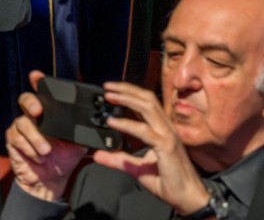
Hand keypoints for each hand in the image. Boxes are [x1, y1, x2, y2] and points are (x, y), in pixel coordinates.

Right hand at [5, 71, 86, 200]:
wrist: (50, 180)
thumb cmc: (63, 158)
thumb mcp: (78, 143)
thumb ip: (83, 131)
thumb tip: (98, 125)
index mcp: (49, 114)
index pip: (42, 93)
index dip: (38, 82)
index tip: (37, 76)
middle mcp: (33, 117)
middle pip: (26, 99)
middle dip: (31, 103)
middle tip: (38, 112)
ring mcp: (21, 127)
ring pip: (22, 122)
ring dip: (35, 137)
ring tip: (46, 151)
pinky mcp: (13, 140)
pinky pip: (17, 138)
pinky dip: (29, 148)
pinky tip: (38, 157)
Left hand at [91, 82, 210, 213]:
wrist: (188, 199)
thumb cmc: (169, 182)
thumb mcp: (137, 169)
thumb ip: (118, 160)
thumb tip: (98, 155)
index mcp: (161, 130)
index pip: (147, 103)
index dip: (129, 93)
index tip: (111, 90)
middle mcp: (166, 129)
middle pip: (147, 99)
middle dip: (126, 90)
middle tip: (107, 87)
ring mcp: (168, 137)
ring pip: (148, 108)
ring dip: (127, 99)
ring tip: (109, 96)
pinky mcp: (167, 148)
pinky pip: (145, 132)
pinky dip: (127, 124)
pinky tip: (113, 122)